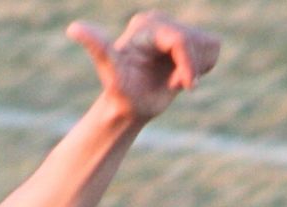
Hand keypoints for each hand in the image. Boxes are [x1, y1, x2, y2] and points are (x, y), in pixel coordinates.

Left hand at [68, 12, 220, 122]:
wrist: (129, 107)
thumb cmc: (121, 95)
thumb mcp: (110, 72)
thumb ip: (97, 48)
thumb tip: (73, 28)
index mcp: (145, 25)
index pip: (180, 39)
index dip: (188, 64)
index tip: (185, 87)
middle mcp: (160, 21)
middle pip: (197, 41)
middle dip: (190, 68)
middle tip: (172, 85)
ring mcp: (175, 28)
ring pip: (209, 44)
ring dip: (197, 68)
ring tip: (173, 80)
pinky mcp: (188, 39)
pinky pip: (213, 48)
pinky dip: (203, 66)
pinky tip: (181, 74)